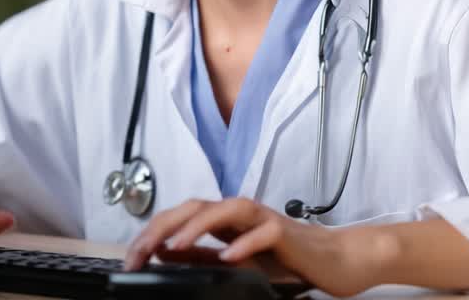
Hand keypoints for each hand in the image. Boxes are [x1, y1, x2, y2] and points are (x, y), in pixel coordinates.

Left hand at [123, 198, 381, 296]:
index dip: (153, 234)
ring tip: (176, 245)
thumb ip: (203, 258)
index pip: (181, 218)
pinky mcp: (285, 233)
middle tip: (141, 251)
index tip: (132, 258)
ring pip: (226, 209)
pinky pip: (262, 233)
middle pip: (196, 206)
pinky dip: (244, 244)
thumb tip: (164, 253)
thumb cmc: (288, 259)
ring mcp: (263, 219)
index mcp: (224, 221)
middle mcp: (239, 213)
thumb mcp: (236, 262)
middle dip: (165, 226)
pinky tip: (228, 258)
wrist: (336, 260)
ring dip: (197, 226)